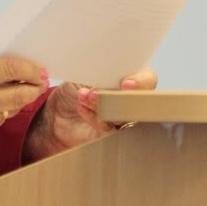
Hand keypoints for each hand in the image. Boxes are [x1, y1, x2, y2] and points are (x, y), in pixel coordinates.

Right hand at [0, 54, 50, 152]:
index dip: (30, 69)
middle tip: (41, 82)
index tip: (40, 69)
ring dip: (18, 100)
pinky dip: (1, 112)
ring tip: (20, 90)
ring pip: (11, 109)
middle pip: (19, 94)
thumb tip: (12, 69)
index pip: (10, 69)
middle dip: (34, 87)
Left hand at [22, 67, 158, 161]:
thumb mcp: (88, 71)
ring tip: (83, 96)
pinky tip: (81, 107)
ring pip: (122, 116)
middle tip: (94, 93)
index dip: (140, 82)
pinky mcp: (111, 134)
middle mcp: (132, 98)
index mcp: (132, 76)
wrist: (59, 110)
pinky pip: (108, 129)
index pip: (148, 79)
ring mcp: (123, 118)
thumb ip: (103, 71)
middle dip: (115, 95)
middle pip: (137, 101)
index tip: (125, 83)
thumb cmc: (76, 86)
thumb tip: (108, 72)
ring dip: (101, 105)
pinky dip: (94, 117)